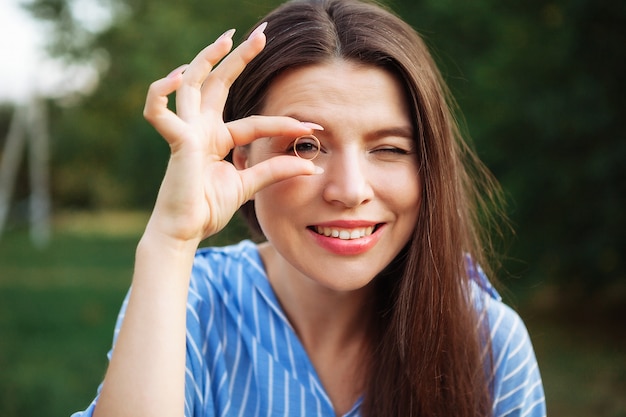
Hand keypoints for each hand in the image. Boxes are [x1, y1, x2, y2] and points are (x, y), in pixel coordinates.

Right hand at [142, 24, 320, 244]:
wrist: (186, 231)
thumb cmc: (208, 208)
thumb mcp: (249, 184)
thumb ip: (275, 170)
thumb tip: (310, 165)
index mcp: (217, 138)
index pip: (255, 122)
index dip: (284, 123)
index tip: (313, 126)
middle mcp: (201, 128)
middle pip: (218, 84)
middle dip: (237, 58)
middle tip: (260, 35)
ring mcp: (186, 131)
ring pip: (191, 84)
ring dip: (206, 59)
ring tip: (227, 39)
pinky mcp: (176, 141)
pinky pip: (158, 111)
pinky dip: (161, 92)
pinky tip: (175, 75)